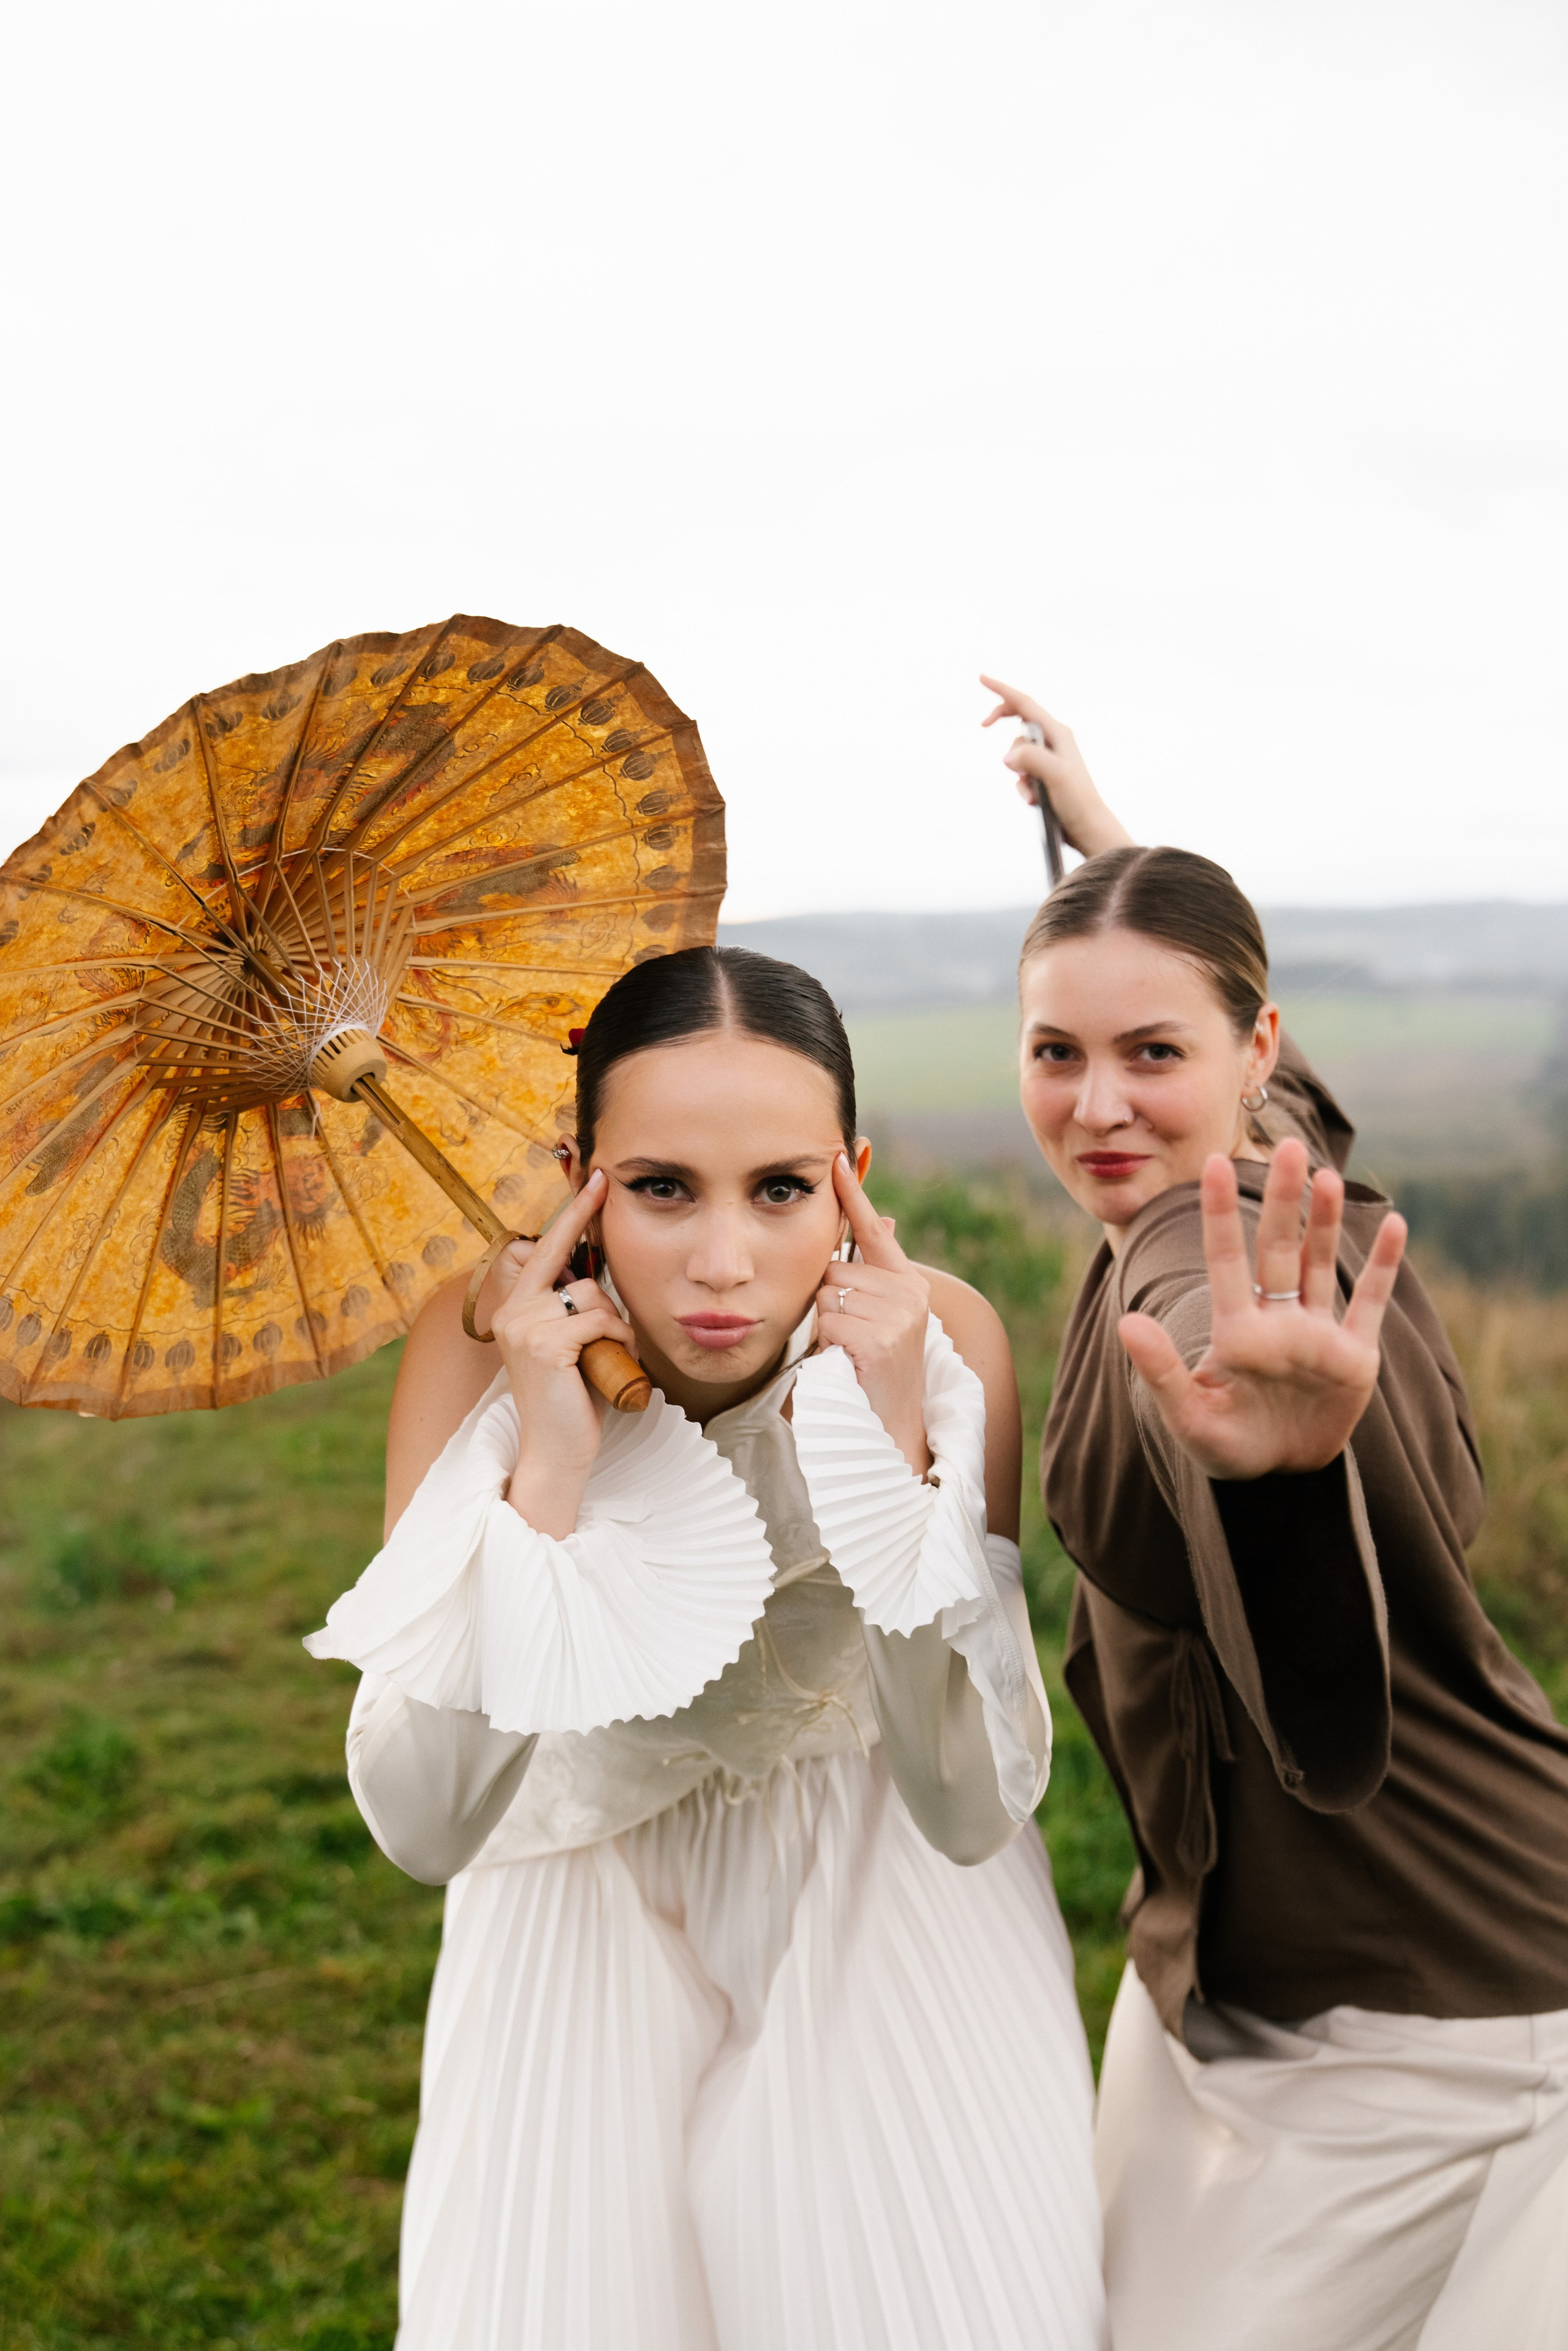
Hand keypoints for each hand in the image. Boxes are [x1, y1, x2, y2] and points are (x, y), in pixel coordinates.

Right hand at [481, 1170, 640, 1534]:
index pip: (545, 1248)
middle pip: (571, 1266)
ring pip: (592, 1296)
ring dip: (614, 1325)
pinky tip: (609, 1364)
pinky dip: (617, 1339)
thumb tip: (598, 1275)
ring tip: (606, 1359)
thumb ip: (576, 1308)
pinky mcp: (544, 1343)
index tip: (598, 1177)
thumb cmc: (574, 1399)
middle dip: (594, 1265)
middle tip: (604, 1255)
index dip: (574, 1213)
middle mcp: (512, 1310)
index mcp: (515, 1307)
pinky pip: (599, 1319)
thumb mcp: (572, 1344)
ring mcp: (523, 1325)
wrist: (556, 1451)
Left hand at [816, 1154, 932, 1475]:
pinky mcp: (881, 1340)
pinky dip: (828, 1344)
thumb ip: (876, 1272)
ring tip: (849, 1352)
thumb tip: (885, 1218)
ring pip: (827, 1295)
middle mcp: (909, 1293)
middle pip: (834, 1269)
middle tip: (849, 1338)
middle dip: (828, 1301)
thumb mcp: (881, 1316)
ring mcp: (898, 1316)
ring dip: (826, 1325)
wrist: (892, 1428)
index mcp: (907, 1282)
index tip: (836, 1156)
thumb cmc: (875, 1371)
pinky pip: (829, 1322)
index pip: (875, 1229)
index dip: (853, 1194)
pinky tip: (848, 1363)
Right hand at [979, 675, 1134, 859]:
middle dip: (1001, 725)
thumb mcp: (1055, 775)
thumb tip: (1007, 757)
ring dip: (1016, 773)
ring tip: (1033, 792)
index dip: (1002, 690)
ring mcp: (1048, 758)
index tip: (982, 678)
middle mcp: (1053, 740)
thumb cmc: (1077, 800)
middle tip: (983, 726)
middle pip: (1018, 720)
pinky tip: (1034, 801)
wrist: (1088, 828)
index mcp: (1058, 733)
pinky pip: (1020, 774)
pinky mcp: (1044, 775)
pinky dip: (1021, 787)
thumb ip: (1030, 758)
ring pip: (1016, 753)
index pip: (1025, 703)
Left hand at [1117, 1139, 1407, 1480]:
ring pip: (1319, 1265)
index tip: (1212, 1164)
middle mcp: (1276, 1322)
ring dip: (1324, 1222)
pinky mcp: (1354, 1356)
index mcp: (1235, 1331)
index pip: (1225, 1260)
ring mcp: (1317, 1335)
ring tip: (1327, 1175)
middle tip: (1288, 1146)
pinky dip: (1381, 1266)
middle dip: (1283, 1200)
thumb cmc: (1226, 1446)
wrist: (1277, 1480)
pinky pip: (1368, 1303)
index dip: (1219, 1213)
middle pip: (1279, 1249)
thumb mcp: (1188, 1417)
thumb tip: (1125, 1322)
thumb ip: (1160, 1372)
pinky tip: (1394, 1224)